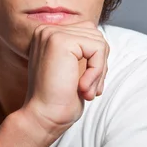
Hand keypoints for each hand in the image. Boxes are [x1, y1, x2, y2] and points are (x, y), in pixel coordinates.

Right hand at [21, 21, 108, 141]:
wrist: (44, 116)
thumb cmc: (59, 98)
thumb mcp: (72, 69)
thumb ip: (82, 51)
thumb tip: (102, 42)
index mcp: (48, 35)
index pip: (87, 34)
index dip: (95, 60)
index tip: (88, 85)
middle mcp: (47, 30)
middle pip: (95, 35)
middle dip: (100, 64)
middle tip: (90, 90)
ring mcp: (52, 33)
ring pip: (98, 41)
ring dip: (99, 70)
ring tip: (87, 90)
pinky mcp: (61, 40)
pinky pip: (97, 49)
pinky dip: (97, 71)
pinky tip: (83, 87)